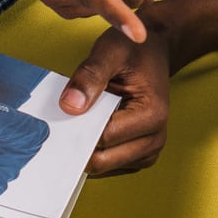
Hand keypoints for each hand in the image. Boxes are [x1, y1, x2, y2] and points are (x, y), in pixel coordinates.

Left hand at [59, 25, 171, 175]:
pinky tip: (88, 128)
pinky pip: (108, 166)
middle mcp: (155, 138)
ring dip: (86, 149)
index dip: (79, 127)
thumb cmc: (133, 50)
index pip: (105, 138)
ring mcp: (148, 151)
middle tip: (64, 120)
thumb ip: (90, 76)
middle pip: (103, 160)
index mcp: (152, 115)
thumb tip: (69, 106)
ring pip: (104, 167)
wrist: (152, 52)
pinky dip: (93, 152)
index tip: (62, 115)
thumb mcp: (110, 51)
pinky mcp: (139, 156)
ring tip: (82, 120)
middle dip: (80, 143)